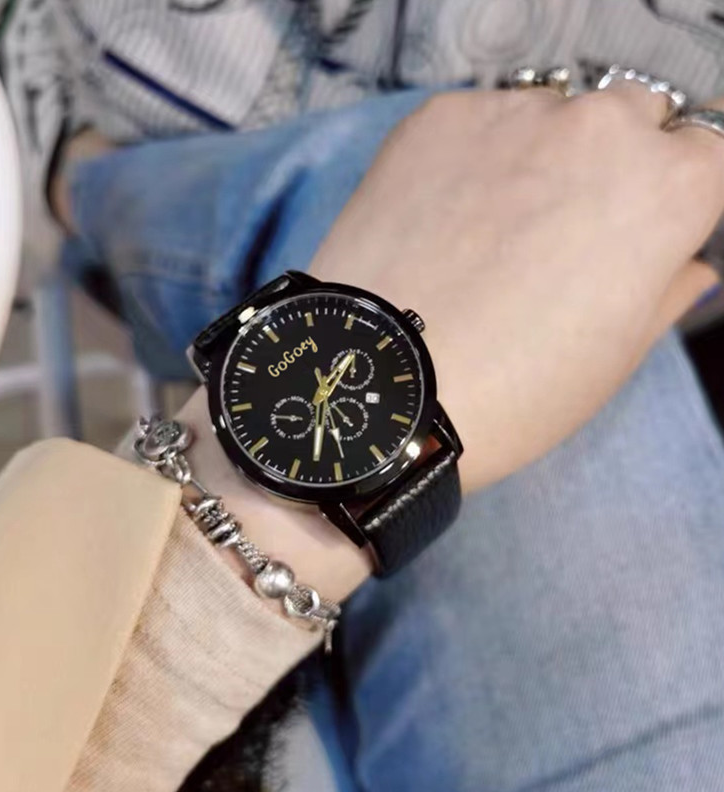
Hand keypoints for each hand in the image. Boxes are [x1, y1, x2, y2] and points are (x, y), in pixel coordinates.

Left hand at [311, 87, 723, 491]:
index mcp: (666, 188)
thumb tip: (684, 263)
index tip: (643, 233)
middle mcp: (598, 129)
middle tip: (564, 230)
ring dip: (540, 155)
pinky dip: (474, 157)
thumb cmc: (515, 390)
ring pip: (552, 115)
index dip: (676, 199)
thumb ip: (666, 289)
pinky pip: (478, 123)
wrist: (386, 383)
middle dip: (616, 164)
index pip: (707, 157)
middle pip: (633, 120)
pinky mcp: (437, 119)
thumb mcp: (615, 356)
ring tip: (491, 226)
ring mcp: (512, 115)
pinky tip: (442, 216)